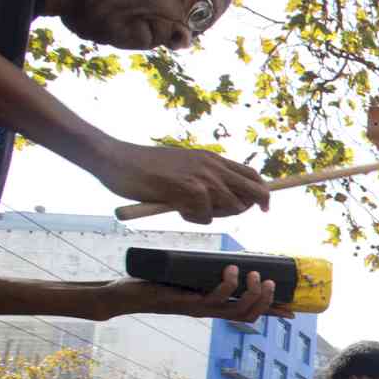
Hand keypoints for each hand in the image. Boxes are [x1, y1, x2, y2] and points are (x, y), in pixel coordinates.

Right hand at [90, 140, 270, 224]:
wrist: (116, 159)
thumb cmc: (145, 168)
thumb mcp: (184, 169)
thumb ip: (205, 180)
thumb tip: (229, 203)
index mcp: (212, 159)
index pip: (252, 175)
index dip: (262, 194)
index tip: (262, 208)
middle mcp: (213, 165)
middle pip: (255, 191)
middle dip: (249, 208)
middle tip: (221, 213)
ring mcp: (203, 177)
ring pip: (233, 207)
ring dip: (214, 216)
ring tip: (187, 208)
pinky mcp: (190, 189)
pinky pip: (207, 216)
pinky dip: (194, 219)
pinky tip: (175, 208)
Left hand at [105, 266, 285, 323]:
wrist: (124, 296)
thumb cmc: (151, 284)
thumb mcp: (181, 276)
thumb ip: (196, 268)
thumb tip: (209, 251)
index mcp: (212, 307)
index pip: (248, 314)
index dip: (271, 313)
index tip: (292, 312)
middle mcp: (209, 311)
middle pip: (250, 315)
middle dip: (266, 301)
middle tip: (269, 282)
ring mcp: (199, 309)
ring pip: (238, 309)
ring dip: (251, 293)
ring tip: (254, 274)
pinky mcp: (187, 303)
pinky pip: (215, 296)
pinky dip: (228, 284)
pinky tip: (232, 269)